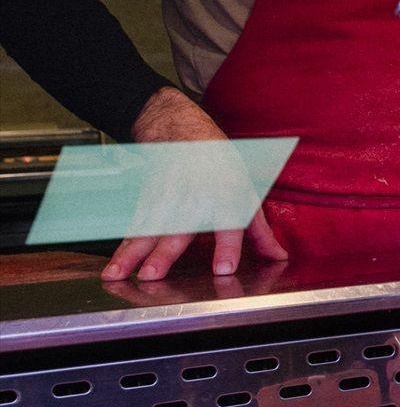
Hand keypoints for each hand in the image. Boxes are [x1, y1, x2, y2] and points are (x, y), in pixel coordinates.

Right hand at [102, 88, 287, 281]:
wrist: (182, 131)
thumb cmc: (220, 164)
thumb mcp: (247, 191)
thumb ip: (260, 230)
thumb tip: (278, 257)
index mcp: (227, 196)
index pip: (230, 225)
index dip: (228, 248)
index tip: (223, 269)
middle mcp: (196, 197)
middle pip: (179, 228)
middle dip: (164, 253)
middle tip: (152, 275)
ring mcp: (168, 197)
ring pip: (149, 230)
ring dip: (132, 254)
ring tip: (119, 276)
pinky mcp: (148, 199)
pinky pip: (135, 226)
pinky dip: (122, 247)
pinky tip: (114, 266)